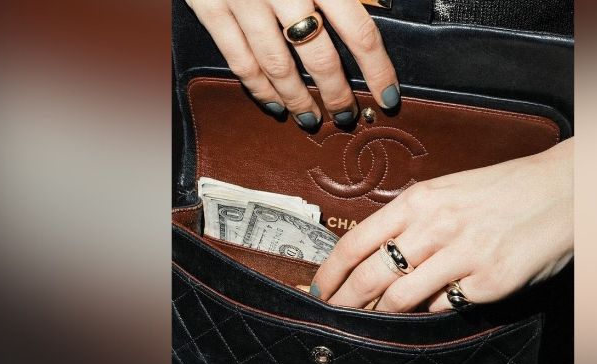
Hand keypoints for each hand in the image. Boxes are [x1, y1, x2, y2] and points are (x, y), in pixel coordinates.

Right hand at [186, 0, 399, 127]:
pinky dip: (257, 88)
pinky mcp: (209, 6)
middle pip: (319, 58)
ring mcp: (242, 0)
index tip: (388, 96)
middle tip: (347, 116)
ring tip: (313, 119)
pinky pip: (237, 58)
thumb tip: (384, 1)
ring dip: (298, 100)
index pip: (359, 32)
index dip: (377, 71)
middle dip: (336, 94)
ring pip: (276, 66)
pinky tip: (272, 103)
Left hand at [311, 138, 573, 311]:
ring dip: (380, 315)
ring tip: (372, 321)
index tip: (317, 290)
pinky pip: (443, 308)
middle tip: (333, 317)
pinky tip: (426, 311)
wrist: (561, 189)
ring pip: (401, 298)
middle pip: (371, 276)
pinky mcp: (489, 282)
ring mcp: (464, 255)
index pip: (356, 241)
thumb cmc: (502, 190)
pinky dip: (428, 313)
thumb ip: (410, 218)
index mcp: (420, 199)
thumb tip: (372, 255)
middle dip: (345, 303)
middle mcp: (436, 226)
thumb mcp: (448, 191)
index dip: (330, 272)